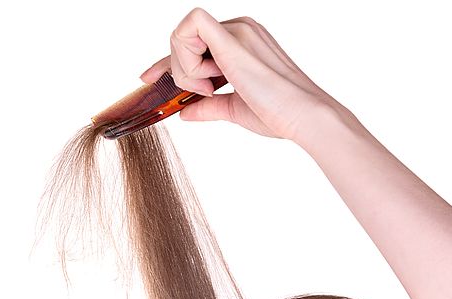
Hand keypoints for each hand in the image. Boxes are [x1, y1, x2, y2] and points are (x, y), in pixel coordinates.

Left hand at [140, 8, 342, 142]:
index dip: (167, 62)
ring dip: (184, 69)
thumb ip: (208, 106)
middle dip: (176, 69)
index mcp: (241, 41)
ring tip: (209, 90)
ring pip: (181, 35)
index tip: (149, 78)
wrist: (302, 116)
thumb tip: (184, 112)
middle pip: (182, 38)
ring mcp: (236, 29)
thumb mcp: (234, 108)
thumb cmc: (279, 113)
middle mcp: (238, 29)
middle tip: (200, 93)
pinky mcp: (231, 37)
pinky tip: (204, 81)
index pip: (193, 44)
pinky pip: (187, 31)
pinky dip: (185, 61)